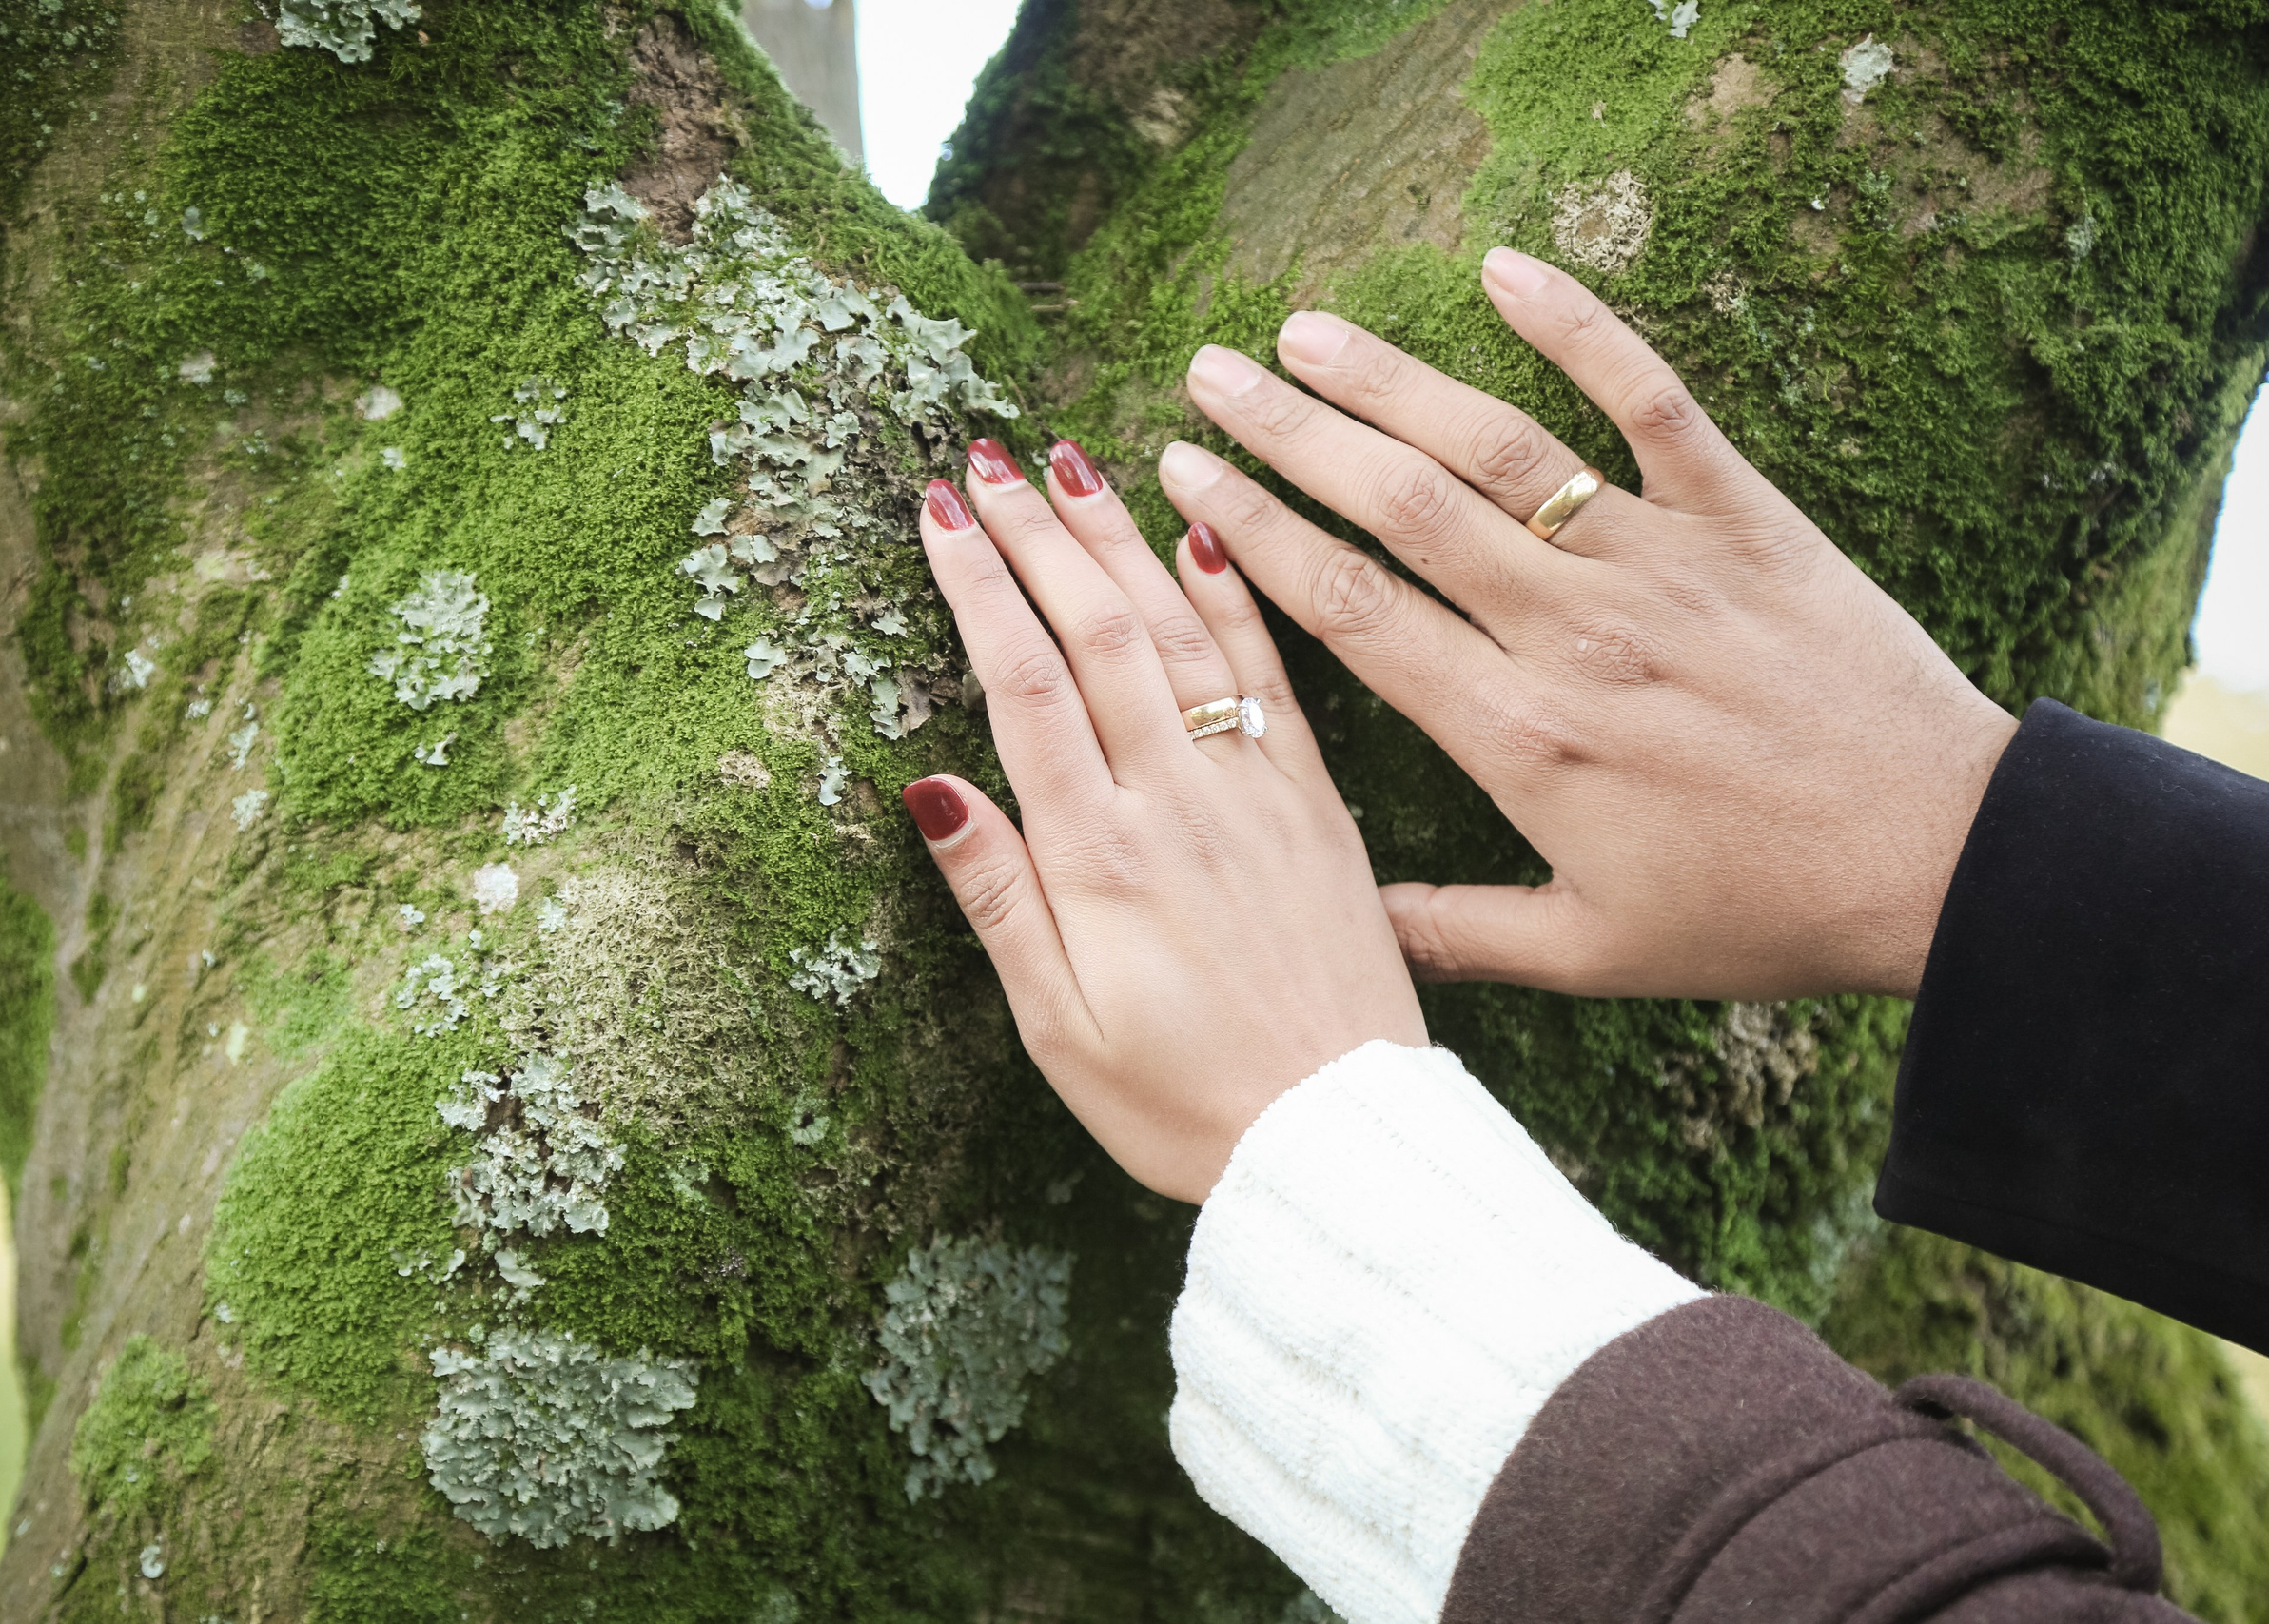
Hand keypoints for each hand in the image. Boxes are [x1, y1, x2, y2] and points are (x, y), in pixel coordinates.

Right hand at [904, 440, 1425, 1202]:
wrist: (1342, 1139)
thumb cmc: (1185, 1105)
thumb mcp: (1057, 1032)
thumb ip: (996, 899)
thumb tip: (926, 784)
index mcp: (1102, 857)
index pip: (1024, 684)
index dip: (978, 585)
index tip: (939, 507)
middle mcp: (1180, 801)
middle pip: (1097, 633)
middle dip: (1037, 533)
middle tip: (987, 453)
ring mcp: (1258, 790)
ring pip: (1181, 631)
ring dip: (1123, 537)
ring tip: (1073, 460)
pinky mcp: (1317, 800)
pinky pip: (1273, 672)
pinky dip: (1235, 593)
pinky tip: (1208, 527)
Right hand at [1161, 249, 2017, 1001]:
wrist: (1938, 862)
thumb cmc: (1761, 913)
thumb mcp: (1592, 951)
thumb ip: (1450, 933)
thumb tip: (1336, 926)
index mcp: (1518, 736)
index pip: (1350, 608)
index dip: (1253, 534)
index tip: (1184, 479)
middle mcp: (1570, 632)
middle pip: (1397, 505)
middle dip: (1287, 432)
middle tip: (1207, 373)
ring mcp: (1659, 563)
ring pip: (1496, 445)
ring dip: (1387, 378)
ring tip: (1301, 328)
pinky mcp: (1745, 518)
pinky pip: (1651, 401)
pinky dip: (1580, 325)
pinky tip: (1503, 268)